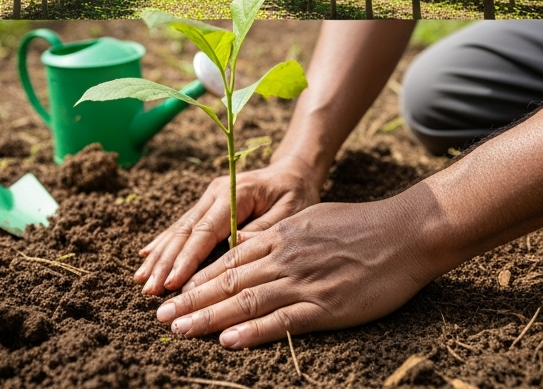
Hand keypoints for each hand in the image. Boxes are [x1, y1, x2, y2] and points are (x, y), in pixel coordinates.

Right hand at [135, 156, 320, 294]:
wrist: (290, 173)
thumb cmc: (294, 194)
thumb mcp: (289, 213)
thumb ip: (262, 231)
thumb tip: (235, 250)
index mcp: (234, 194)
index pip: (206, 231)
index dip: (187, 258)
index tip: (172, 282)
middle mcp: (214, 194)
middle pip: (185, 231)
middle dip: (165, 262)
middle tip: (150, 289)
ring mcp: (207, 198)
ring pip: (179, 229)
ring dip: (160, 255)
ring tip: (142, 279)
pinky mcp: (206, 206)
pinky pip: (182, 226)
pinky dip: (164, 243)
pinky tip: (147, 255)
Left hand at [155, 195, 433, 346]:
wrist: (402, 233)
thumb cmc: (357, 226)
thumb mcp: (307, 222)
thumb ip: (275, 236)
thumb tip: (245, 247)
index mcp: (277, 237)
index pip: (227, 260)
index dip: (195, 277)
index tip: (171, 290)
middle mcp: (282, 257)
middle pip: (226, 281)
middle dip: (191, 299)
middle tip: (160, 315)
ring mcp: (302, 282)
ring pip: (245, 300)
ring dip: (208, 316)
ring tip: (180, 329)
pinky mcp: (326, 305)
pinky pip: (283, 320)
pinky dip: (253, 331)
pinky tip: (230, 340)